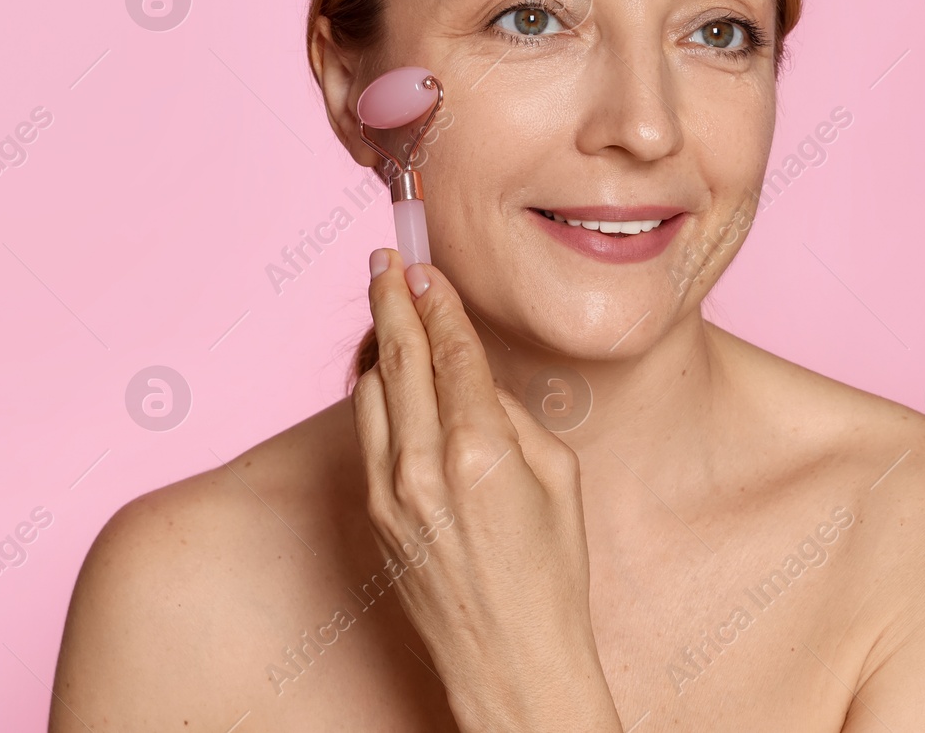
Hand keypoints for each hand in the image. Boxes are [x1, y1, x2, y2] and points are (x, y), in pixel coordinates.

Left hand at [352, 248, 623, 732]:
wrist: (510, 663)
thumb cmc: (551, 575)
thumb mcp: (558, 479)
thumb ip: (511, 417)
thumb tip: (474, 378)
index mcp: (481, 452)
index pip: (451, 352)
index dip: (437, 303)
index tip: (425, 268)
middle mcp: (424, 466)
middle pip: (399, 358)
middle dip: (391, 301)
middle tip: (385, 262)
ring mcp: (390, 492)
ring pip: (371, 391)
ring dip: (377, 341)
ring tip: (382, 304)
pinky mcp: (373, 514)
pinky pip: (366, 432)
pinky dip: (372, 391)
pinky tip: (381, 371)